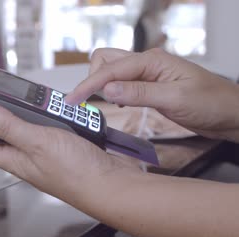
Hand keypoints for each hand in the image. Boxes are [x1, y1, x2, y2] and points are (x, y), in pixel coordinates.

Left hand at [0, 102, 137, 204]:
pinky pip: (40, 129)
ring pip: (18, 132)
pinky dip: (34, 119)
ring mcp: (43, 152)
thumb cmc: (77, 173)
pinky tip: (37, 113)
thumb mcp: (37, 143)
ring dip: (6, 120)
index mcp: (13, 159)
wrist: (111, 184)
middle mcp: (24, 157)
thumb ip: (10, 126)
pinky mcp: (60, 146)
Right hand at [65, 48, 238, 141]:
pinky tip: (115, 104)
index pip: (111, 69)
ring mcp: (147, 75)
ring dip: (100, 85)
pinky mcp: (147, 87)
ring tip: (95, 104)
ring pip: (112, 72)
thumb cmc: (212, 103)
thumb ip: (139, 93)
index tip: (74, 99)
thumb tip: (107, 90)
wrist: (230, 114)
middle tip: (84, 101)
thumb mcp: (175, 98)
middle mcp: (147, 64)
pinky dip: (111, 93)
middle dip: (92, 79)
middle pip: (106, 61)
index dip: (90, 84)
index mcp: (153, 61)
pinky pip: (121, 84)